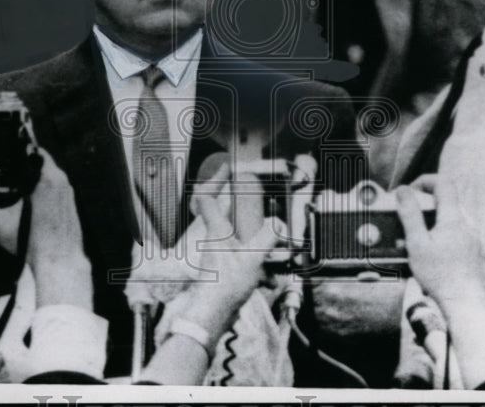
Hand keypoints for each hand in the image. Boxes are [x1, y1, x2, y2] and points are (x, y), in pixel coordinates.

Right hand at [0, 150, 91, 307]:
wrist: (58, 264)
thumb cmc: (31, 244)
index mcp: (45, 178)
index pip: (33, 150)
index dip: (18, 149)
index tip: (6, 153)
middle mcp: (61, 181)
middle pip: (39, 162)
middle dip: (23, 166)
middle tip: (6, 175)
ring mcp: (68, 192)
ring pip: (48, 175)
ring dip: (33, 178)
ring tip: (16, 191)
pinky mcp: (71, 203)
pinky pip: (56, 188)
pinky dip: (43, 191)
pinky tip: (31, 206)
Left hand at [176, 174, 280, 339]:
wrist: (213, 315)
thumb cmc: (225, 286)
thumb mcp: (252, 258)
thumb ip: (267, 238)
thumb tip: (279, 223)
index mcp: (216, 230)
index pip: (206, 197)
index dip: (214, 180)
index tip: (228, 169)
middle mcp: (214, 238)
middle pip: (223, 213)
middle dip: (242, 207)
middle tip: (257, 202)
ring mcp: (219, 253)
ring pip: (236, 236)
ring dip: (254, 240)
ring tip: (271, 249)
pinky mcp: (225, 267)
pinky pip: (242, 256)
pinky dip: (256, 262)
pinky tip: (268, 279)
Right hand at [395, 177, 484, 304]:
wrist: (465, 305)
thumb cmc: (440, 277)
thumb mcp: (416, 243)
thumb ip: (410, 214)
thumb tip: (404, 190)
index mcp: (454, 218)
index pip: (444, 183)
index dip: (425, 181)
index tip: (410, 191)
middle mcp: (468, 224)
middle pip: (446, 202)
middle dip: (424, 206)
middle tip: (406, 221)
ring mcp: (474, 239)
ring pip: (451, 220)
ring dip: (432, 224)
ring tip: (415, 243)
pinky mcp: (476, 252)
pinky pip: (458, 235)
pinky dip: (442, 237)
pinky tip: (432, 255)